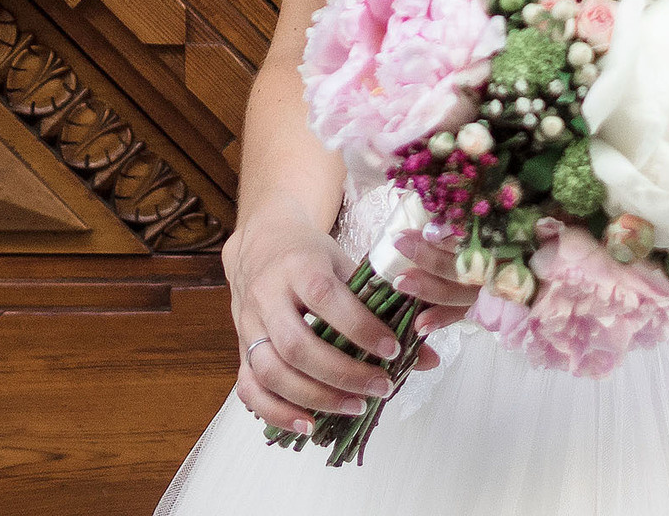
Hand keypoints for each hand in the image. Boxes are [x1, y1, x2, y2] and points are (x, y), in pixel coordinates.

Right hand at [218, 214, 464, 431]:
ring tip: (354, 408)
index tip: (393, 350)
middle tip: (380, 388)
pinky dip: (276, 411)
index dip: (359, 327)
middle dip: (342, 374)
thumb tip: (428, 356)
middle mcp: (267, 296)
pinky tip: (309, 424)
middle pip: (297, 345)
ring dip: (315, 398)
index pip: (325, 298)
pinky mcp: (241, 348)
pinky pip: (249, 388)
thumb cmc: (311, 256)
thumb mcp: (347, 264)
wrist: (261, 244)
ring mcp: (249, 325)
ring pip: (271, 371)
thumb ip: (382, 306)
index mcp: (298, 266)